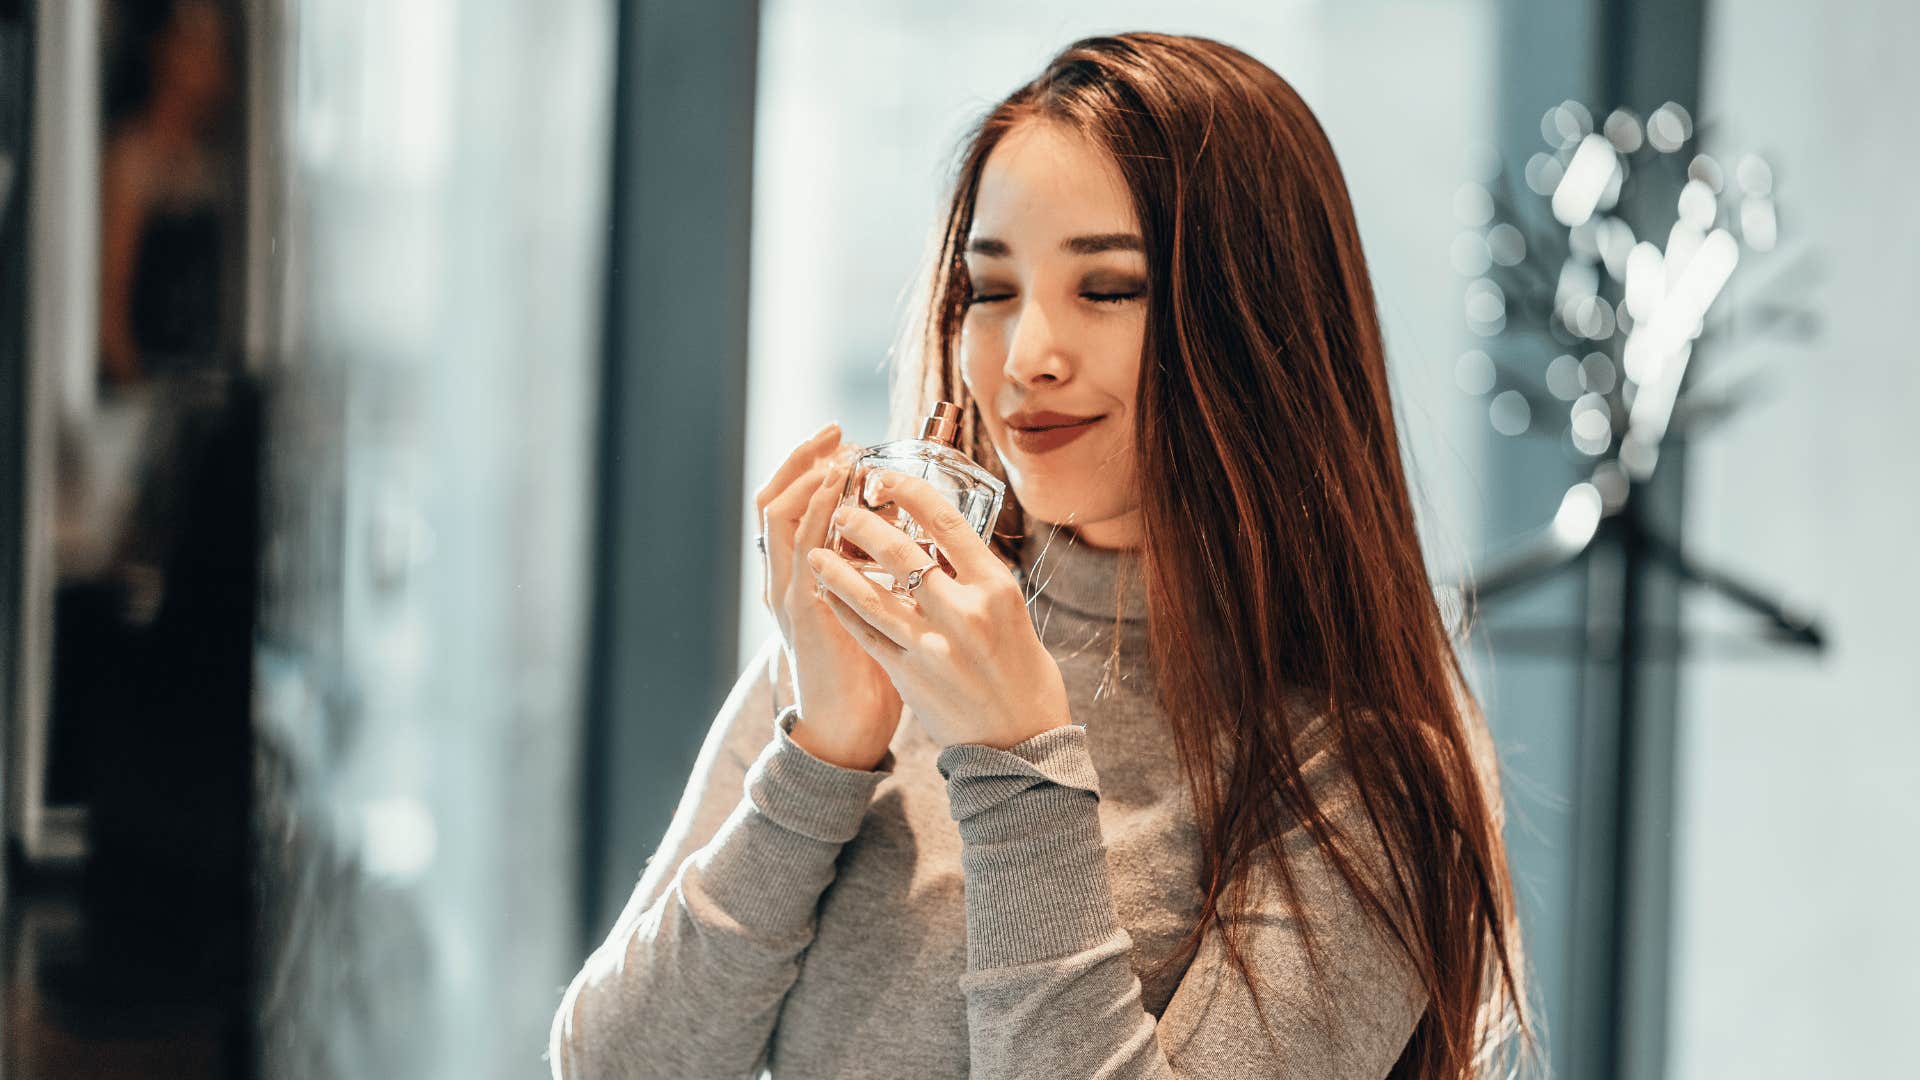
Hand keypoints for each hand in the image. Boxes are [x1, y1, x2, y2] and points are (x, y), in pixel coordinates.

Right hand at [756, 423, 902, 769]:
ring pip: (777, 514)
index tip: (842, 440)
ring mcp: (787, 593)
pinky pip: (800, 547)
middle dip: (802, 458)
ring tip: (838, 450)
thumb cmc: (871, 673)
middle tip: (835, 432)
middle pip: (773, 499)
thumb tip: (922, 537)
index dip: (808, 467)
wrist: (851, 728)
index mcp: (799, 577)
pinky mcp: (800, 610)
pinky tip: (839, 488)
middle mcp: (784, 579)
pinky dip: (816, 509)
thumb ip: (881, 573)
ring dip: (807, 475)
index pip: (788, 505)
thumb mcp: (874, 608)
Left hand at [806, 472, 1072, 751]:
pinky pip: (865, 633)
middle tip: (843, 509)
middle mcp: (964, 612)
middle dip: (863, 524)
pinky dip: (843, 609)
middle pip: (901, 552)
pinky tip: (826, 593)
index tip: (884, 478)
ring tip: (815, 550)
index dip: (909, 493)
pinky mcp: (909, 675)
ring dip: (837, 568)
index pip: (946, 523)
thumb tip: (941, 548)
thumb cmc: (1025, 677)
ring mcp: (933, 646)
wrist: (1023, 747)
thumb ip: (977, 583)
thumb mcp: (1013, 617)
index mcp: (996, 589)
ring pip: (870, 595)